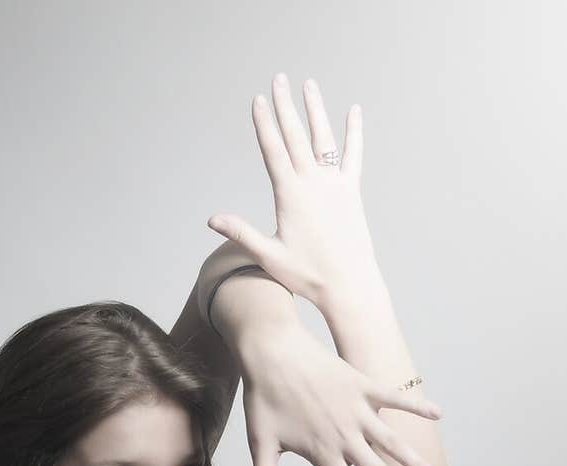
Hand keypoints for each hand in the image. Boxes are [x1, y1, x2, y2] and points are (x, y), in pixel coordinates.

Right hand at [206, 73, 379, 308]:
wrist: (349, 285)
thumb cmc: (308, 275)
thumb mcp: (269, 255)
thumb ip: (241, 232)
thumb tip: (212, 219)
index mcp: (291, 195)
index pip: (274, 150)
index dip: (264, 124)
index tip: (258, 100)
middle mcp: (313, 183)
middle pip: (295, 136)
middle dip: (285, 106)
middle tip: (278, 79)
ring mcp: (335, 184)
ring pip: (323, 138)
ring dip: (315, 110)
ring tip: (308, 85)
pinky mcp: (352, 191)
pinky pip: (353, 155)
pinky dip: (354, 133)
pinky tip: (354, 111)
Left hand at [236, 315, 443, 465]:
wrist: (270, 351)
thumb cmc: (263, 398)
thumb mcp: (260, 443)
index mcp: (322, 453)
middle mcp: (344, 435)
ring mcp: (356, 409)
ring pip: (394, 442)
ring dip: (416, 464)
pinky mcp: (362, 384)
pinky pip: (395, 398)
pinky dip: (416, 405)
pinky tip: (438, 414)